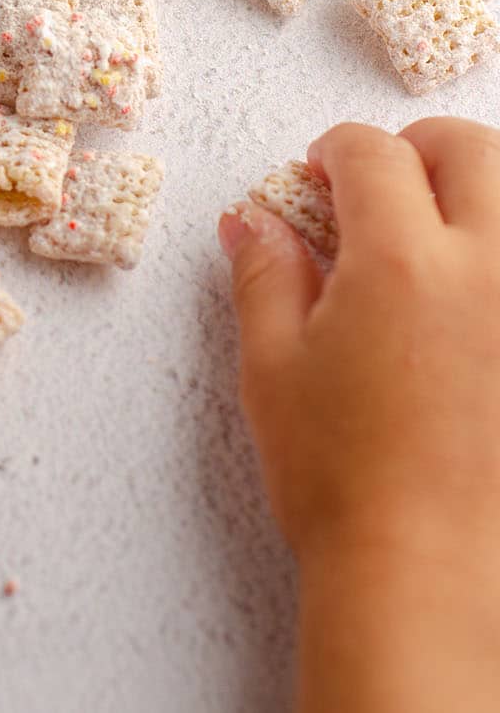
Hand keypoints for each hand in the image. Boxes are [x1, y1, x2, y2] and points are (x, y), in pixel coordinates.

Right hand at [220, 117, 499, 712]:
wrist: (422, 578)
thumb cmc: (341, 482)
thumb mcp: (274, 367)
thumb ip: (266, 274)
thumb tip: (253, 219)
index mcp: (403, 262)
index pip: (373, 154)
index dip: (335, 152)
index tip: (318, 175)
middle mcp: (487, 270)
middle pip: (470, 149)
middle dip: (418, 149)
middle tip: (383, 186)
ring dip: (475, 196)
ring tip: (437, 236)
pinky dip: (495, 260)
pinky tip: (470, 298)